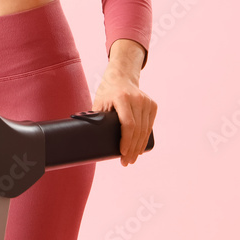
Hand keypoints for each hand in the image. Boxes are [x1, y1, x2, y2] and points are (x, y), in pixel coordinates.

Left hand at [91, 40, 156, 165]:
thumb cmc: (107, 92)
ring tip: (132, 158)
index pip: (128, 123)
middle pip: (137, 130)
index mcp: (122, 97)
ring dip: (139, 146)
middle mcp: (137, 99)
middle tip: (126, 162)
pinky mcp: (153, 105)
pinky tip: (140, 148)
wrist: (121, 77)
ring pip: (145, 130)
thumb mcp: (99, 102)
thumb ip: (97, 117)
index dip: (126, 140)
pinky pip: (150, 125)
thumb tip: (86, 139)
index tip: (122, 153)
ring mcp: (147, 101)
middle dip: (132, 149)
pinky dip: (145, 138)